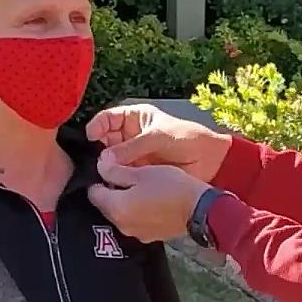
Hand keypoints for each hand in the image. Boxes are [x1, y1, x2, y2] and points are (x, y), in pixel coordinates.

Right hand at [86, 104, 231, 181]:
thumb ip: (132, 147)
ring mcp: (133, 155)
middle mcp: (130, 136)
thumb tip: (104, 158)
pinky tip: (111, 183)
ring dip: (105, 166)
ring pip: (111, 160)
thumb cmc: (187, 138)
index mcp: (134, 118)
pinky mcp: (138, 172)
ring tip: (101, 173)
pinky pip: (121, 175)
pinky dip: (115, 179)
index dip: (97, 126)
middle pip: (104, 141)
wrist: (210, 159)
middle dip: (98, 149)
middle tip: (95, 160)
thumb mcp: (159, 137)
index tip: (91, 137)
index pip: (107, 119)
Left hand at [88, 158, 208, 242]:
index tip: (110, 168)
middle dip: (112, 191)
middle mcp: (121, 225)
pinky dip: (139, 212)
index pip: (93, 193)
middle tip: (128, 176)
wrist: (200, 210)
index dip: (99, 178)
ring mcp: (136, 234)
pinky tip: (153, 201)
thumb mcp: (142, 172)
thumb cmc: (171, 187)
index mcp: (116, 208)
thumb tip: (99, 165)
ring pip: (122, 214)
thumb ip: (115, 170)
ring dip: (126, 202)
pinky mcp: (150, 236)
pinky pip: (136, 221)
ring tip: (143, 188)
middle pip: (106, 205)